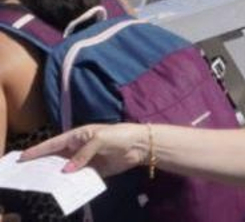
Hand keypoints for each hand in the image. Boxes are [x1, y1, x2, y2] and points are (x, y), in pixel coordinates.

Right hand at [20, 123, 147, 176]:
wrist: (141, 146)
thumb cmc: (119, 136)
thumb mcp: (99, 140)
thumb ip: (83, 154)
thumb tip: (67, 170)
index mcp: (78, 136)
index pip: (54, 143)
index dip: (38, 150)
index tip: (22, 157)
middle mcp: (78, 148)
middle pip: (56, 158)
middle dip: (43, 165)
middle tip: (27, 175)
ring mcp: (85, 160)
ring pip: (66, 170)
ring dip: (56, 176)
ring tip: (41, 185)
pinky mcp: (93, 171)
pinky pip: (78, 178)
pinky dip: (71, 183)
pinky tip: (63, 190)